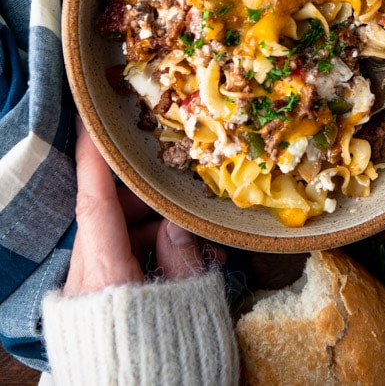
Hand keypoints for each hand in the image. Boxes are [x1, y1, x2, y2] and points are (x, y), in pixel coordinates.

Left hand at [64, 120, 225, 296]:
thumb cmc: (170, 361)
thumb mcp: (188, 303)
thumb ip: (183, 258)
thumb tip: (178, 223)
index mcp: (105, 277)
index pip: (94, 203)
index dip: (93, 159)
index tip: (90, 122)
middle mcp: (85, 283)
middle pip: (108, 218)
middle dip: (147, 204)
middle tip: (188, 215)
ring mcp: (84, 295)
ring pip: (115, 239)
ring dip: (153, 234)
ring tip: (199, 253)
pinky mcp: (91, 305)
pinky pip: (115, 264)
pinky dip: (146, 257)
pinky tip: (184, 270)